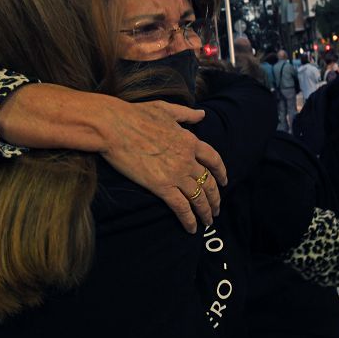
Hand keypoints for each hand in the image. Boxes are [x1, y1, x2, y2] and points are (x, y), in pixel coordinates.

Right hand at [0, 85, 226, 233]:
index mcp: (189, 140)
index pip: (214, 159)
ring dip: (205, 212)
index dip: (221, 172)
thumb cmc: (136, 115)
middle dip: (215, 198)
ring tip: (208, 222)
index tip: (224, 181)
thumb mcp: (166, 109)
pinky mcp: (161, 187)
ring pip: (198, 198)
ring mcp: (176, 174)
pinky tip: (192, 228)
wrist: (114, 126)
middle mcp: (187, 159)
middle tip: (216, 209)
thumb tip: (203, 114)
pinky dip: (189, 220)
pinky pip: (182, 208)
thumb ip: (186, 114)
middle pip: (209, 182)